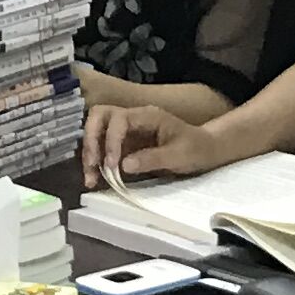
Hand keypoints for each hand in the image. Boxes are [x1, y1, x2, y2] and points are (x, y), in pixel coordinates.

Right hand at [85, 101, 220, 189]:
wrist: (205, 150)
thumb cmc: (196, 149)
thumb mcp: (179, 155)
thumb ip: (153, 158)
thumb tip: (124, 165)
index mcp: (147, 115)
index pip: (118, 119)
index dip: (110, 139)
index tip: (111, 164)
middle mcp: (132, 119)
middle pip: (99, 116)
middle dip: (91, 140)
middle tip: (92, 165)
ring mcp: (126, 131)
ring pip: (96, 132)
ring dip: (89, 153)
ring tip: (90, 179)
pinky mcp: (124, 145)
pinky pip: (103, 149)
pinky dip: (96, 162)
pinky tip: (95, 179)